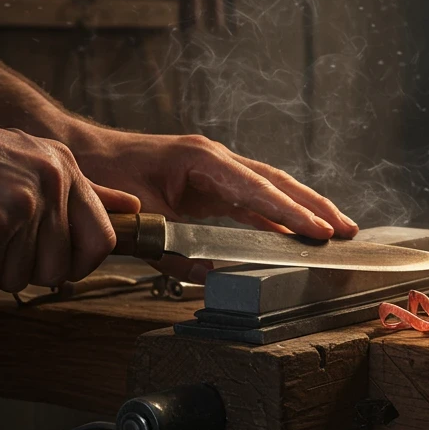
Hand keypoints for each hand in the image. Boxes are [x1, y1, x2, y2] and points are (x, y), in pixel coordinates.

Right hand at [0, 104, 140, 292]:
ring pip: (17, 278)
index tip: (55, 267)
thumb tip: (129, 207)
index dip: (79, 265)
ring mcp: (22, 203)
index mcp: (65, 168)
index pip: (103, 238)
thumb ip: (82, 188)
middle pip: (57, 269)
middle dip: (20, 269)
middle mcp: (52, 183)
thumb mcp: (30, 157)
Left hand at [69, 128, 358, 281]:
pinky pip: (251, 194)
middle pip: (276, 182)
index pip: (258, 190)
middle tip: (347, 229)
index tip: (319, 231)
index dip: (291, 213)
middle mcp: (214, 158)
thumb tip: (212, 276)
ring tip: (335, 227)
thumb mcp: (139, 220)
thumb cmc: (106, 178)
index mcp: (202, 161)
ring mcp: (213, 166)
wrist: (81, 152)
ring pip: (269, 185)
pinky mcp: (207, 177)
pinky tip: (293, 228)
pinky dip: (275, 210)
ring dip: (302, 206)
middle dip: (314, 206)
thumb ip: (175, 252)